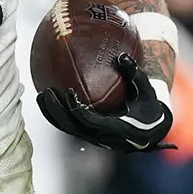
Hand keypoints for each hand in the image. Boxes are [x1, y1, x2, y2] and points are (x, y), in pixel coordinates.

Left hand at [36, 54, 174, 152]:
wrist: (152, 130)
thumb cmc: (149, 107)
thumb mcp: (146, 91)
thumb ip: (135, 74)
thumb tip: (121, 56)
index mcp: (116, 128)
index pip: (89, 121)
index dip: (76, 109)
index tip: (68, 92)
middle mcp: (101, 136)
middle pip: (71, 127)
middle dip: (55, 111)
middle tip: (45, 92)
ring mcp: (94, 138)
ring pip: (66, 129)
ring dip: (51, 113)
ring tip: (40, 95)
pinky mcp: (89, 136)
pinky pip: (68, 126)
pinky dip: (57, 114)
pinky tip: (48, 98)